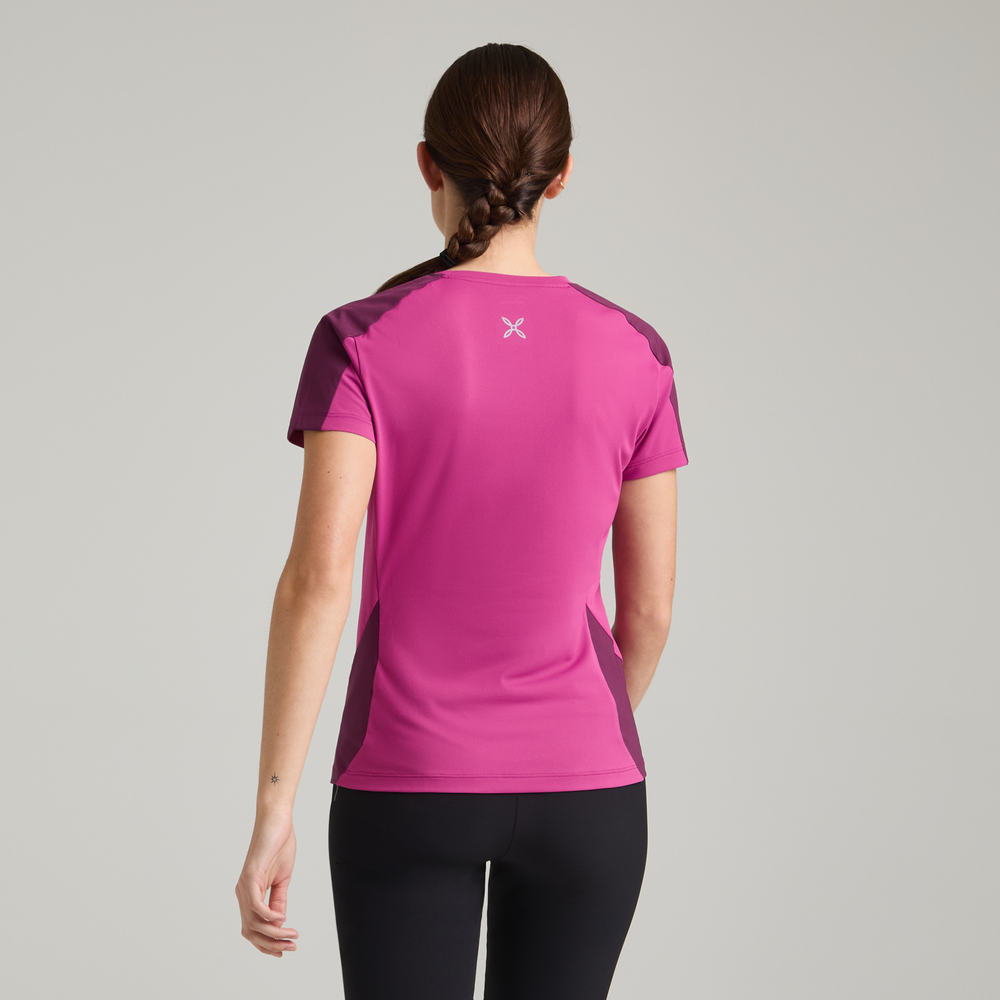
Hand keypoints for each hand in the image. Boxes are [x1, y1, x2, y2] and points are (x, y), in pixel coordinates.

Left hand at [235, 811, 299, 956]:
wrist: (276, 821)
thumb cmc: (279, 844)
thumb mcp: (282, 878)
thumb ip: (278, 899)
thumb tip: (279, 921)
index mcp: (250, 894)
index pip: (253, 929)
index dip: (267, 943)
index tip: (284, 949)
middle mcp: (242, 893)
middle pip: (251, 932)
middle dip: (271, 944)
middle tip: (291, 947)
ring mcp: (244, 886)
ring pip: (252, 923)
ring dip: (273, 933)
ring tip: (291, 936)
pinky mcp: (250, 876)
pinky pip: (256, 905)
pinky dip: (269, 916)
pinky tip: (282, 918)